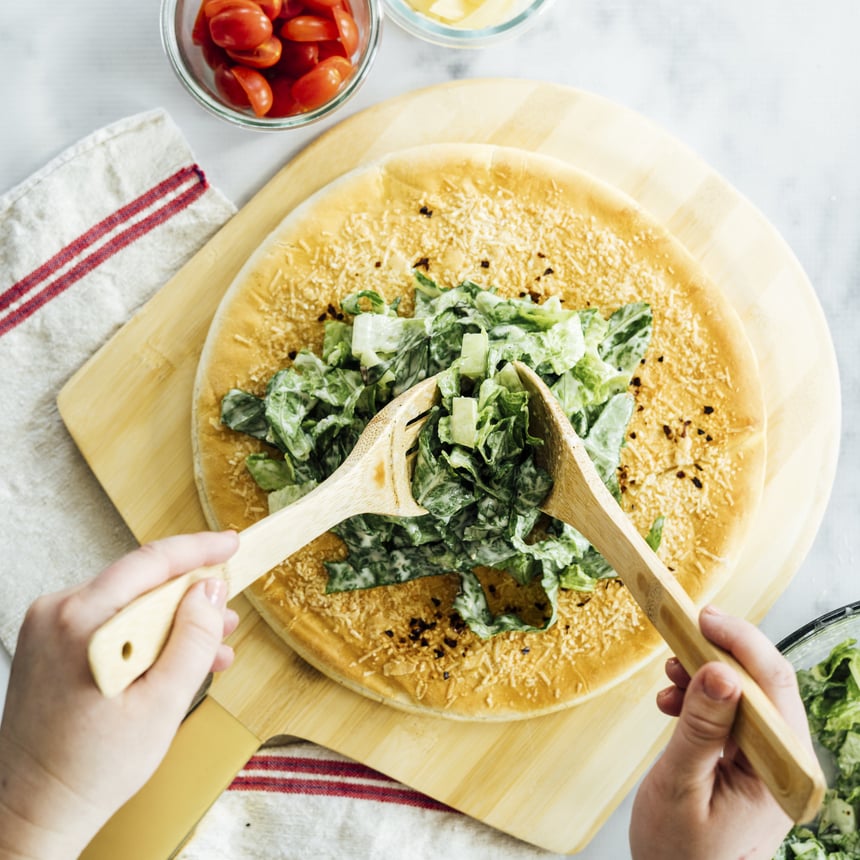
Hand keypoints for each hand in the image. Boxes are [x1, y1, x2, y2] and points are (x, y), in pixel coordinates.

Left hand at [0, 531, 239, 859]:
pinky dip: (145, 634)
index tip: (231, 545)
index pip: (150, 562)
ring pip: (129, 602)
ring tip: (210, 647)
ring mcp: (48, 626)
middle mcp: (57, 613)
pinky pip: (110, 620)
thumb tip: (210, 591)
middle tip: (227, 615)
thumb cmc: (91, 768)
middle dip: (190, 596)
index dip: (199, 550)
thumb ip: (192, 640)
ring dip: (171, 620)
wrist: (34, 807)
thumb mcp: (163, 704)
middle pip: (140, 581)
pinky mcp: (49, 642)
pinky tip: (173, 660)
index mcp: (82, 622)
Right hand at [629, 605, 811, 859]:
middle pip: (763, 683)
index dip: (741, 643)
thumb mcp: (683, 785)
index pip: (773, 686)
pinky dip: (698, 696)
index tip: (703, 617)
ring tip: (669, 674)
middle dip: (721, 651)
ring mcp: (765, 760)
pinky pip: (727, 712)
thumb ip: (703, 728)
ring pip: (744, 693)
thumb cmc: (681, 854)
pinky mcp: (744, 760)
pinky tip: (672, 700)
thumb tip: (721, 671)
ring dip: (705, 672)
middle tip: (683, 629)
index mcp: (782, 770)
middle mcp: (783, 761)